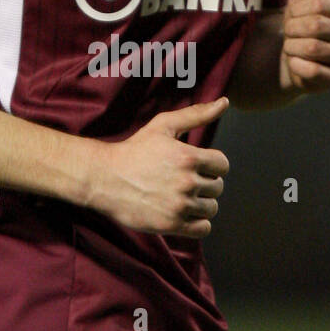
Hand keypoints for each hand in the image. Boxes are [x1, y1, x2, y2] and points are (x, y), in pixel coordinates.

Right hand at [97, 97, 229, 237]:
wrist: (104, 178)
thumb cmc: (134, 150)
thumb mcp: (163, 126)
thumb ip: (196, 114)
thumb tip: (224, 102)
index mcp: (189, 157)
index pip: (223, 165)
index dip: (211, 165)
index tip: (195, 166)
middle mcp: (187, 182)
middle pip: (217, 187)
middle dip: (204, 183)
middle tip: (182, 181)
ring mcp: (179, 205)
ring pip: (211, 208)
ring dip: (200, 203)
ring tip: (180, 196)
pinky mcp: (171, 224)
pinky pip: (203, 228)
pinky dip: (197, 223)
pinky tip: (182, 213)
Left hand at [280, 0, 329, 93]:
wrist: (294, 61)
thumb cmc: (300, 25)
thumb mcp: (300, 0)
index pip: (318, 3)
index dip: (297, 10)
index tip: (291, 16)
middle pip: (315, 26)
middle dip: (293, 30)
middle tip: (289, 34)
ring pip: (313, 49)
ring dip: (293, 47)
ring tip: (291, 47)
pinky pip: (312, 71)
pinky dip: (296, 66)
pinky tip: (295, 63)